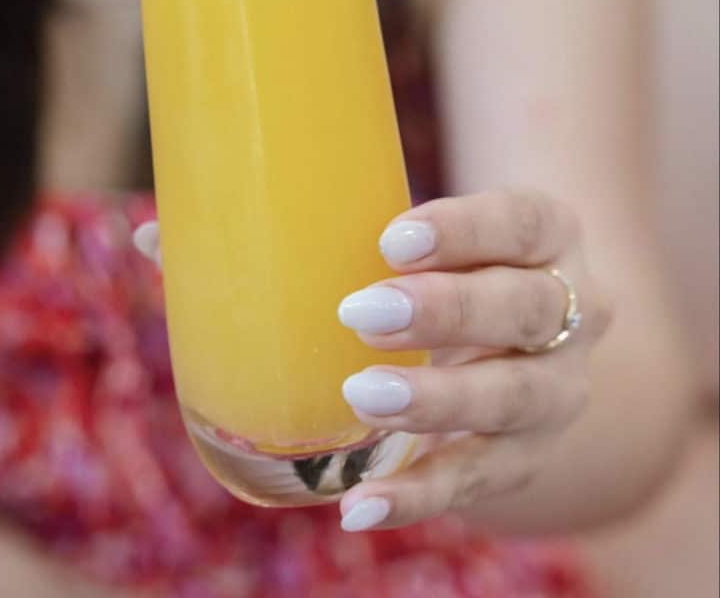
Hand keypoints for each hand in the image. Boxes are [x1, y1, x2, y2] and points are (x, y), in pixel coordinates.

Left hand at [132, 188, 611, 531]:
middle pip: (526, 308)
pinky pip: (478, 483)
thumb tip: (156, 232)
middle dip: (448, 311)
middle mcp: (570, 310)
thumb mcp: (407, 238)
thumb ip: (295, 231)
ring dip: (439, 403)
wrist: (519, 336)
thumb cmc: (440, 266)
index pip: (521, 220)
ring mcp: (555, 391)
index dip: (467, 228)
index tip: (389, 238)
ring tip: (362, 402)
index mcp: (542, 236)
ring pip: (514, 399)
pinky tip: (359, 506)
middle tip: (360, 314)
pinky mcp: (523, 458)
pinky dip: (419, 494)